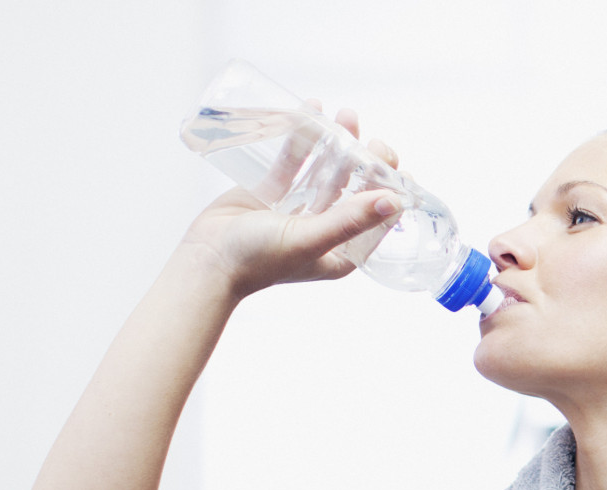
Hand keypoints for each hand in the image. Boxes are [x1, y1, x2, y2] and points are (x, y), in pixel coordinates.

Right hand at [176, 103, 405, 298]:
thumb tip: (394, 202)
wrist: (205, 260)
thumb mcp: (310, 239)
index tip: (401, 169)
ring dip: (338, 143)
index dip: (391, 193)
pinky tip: (313, 112)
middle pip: (354, 188)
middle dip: (366, 161)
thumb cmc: (258, 259)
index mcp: (341, 251)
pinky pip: (294, 161)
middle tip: (372, 138)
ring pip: (326, 170)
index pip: (375, 218)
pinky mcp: (272, 192)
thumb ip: (350, 220)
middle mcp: (324, 229)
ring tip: (346, 114)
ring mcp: (298, 209)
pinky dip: (304, 139)